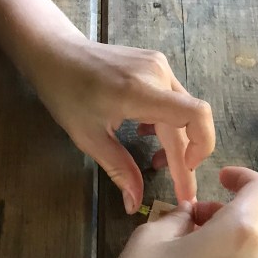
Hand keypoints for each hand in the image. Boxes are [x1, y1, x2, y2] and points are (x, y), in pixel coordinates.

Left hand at [30, 37, 214, 212]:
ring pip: (184, 109)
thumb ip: (119, 169)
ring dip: (177, 140)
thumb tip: (135, 205)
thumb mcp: (89, 137)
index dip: (201, 147)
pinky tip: (146, 134)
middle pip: (189, 120)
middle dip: (185, 159)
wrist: (55, 52)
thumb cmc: (66, 93)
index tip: (186, 174)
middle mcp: (158, 74)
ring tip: (156, 163)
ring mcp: (159, 65)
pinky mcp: (155, 63)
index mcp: (141, 91)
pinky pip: (173, 97)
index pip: (195, 115)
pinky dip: (168, 121)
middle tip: (180, 191)